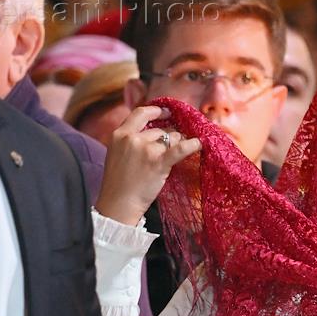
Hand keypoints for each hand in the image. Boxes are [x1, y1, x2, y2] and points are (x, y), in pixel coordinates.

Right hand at [96, 105, 200, 226]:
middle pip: (160, 130)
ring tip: (174, 156)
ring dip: (177, 145)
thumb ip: (131, 141)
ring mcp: (146, 149)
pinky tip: (199, 144)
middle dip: (169, 137)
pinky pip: (180, 149)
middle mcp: (132, 138)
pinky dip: (192, 145)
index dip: (155, 110)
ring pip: (170, 139)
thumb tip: (156, 134)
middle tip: (172, 148)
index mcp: (119, 134)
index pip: (140, 113)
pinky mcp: (159, 162)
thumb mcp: (117, 154)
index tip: (165, 112)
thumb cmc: (119, 184)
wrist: (118, 204)